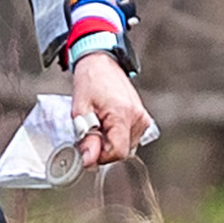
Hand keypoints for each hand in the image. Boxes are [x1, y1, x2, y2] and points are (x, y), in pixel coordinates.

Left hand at [72, 52, 149, 167]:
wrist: (102, 62)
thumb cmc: (91, 80)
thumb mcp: (81, 110)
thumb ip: (86, 137)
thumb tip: (89, 159)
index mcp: (123, 114)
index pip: (118, 152)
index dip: (100, 157)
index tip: (88, 150)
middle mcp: (137, 117)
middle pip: (122, 151)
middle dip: (103, 148)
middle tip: (90, 132)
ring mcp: (142, 118)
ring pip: (126, 147)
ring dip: (110, 142)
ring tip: (99, 124)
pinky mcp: (143, 118)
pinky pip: (130, 138)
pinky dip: (117, 136)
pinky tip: (108, 124)